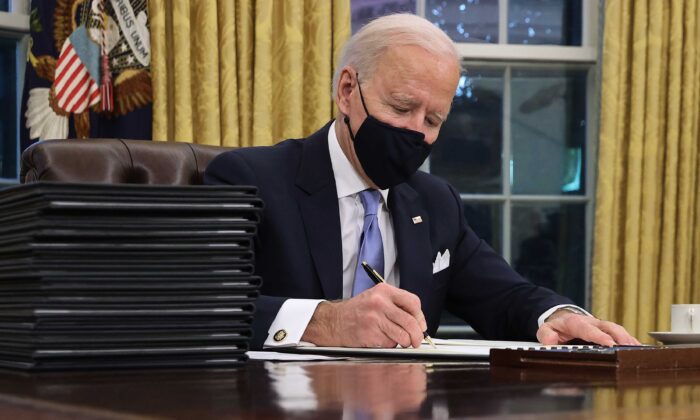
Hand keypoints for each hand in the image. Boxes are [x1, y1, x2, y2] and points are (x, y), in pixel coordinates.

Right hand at [301, 283, 426, 347]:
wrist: (334, 321)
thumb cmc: (358, 311)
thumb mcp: (376, 298)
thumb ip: (396, 305)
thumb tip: (419, 322)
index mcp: (384, 291)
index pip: (413, 302)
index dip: (420, 316)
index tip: (421, 325)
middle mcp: (379, 303)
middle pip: (410, 321)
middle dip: (417, 335)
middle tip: (416, 340)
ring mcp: (374, 319)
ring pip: (403, 335)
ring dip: (404, 342)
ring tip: (399, 341)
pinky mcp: (370, 334)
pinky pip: (390, 343)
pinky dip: (389, 345)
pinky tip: (380, 339)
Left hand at [537, 309, 640, 345]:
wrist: (563, 317)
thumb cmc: (557, 325)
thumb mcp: (546, 329)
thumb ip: (546, 334)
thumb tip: (551, 340)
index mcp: (577, 323)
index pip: (589, 329)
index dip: (600, 337)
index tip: (610, 344)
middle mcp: (592, 322)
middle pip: (609, 328)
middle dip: (620, 337)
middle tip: (628, 349)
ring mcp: (601, 326)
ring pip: (618, 330)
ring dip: (628, 339)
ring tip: (637, 351)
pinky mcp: (607, 330)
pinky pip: (621, 334)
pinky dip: (630, 341)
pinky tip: (638, 349)